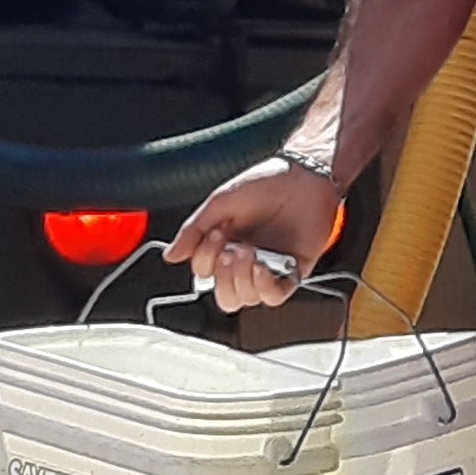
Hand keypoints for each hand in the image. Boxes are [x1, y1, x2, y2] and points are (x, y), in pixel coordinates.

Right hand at [175, 159, 341, 313]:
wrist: (304, 176)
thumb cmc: (266, 182)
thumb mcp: (221, 202)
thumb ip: (193, 230)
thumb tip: (171, 255)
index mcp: (224, 244)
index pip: (204, 273)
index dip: (206, 260)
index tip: (216, 234)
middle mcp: (244, 259)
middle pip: (224, 295)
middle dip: (223, 277)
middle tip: (230, 251)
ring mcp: (268, 267)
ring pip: (246, 298)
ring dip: (243, 279)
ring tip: (250, 252)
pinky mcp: (292, 271)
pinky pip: (274, 296)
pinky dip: (264, 287)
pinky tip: (263, 268)